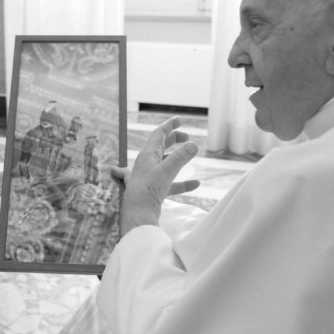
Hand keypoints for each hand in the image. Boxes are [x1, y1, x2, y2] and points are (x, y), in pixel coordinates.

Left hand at [114, 116, 199, 235]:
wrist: (137, 214)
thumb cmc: (148, 190)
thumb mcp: (166, 171)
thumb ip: (180, 157)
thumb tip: (193, 145)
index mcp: (147, 155)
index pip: (158, 134)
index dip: (169, 126)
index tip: (179, 119)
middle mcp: (147, 164)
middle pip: (160, 147)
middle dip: (173, 139)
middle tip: (186, 137)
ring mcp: (150, 177)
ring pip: (166, 163)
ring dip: (178, 158)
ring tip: (191, 154)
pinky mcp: (154, 191)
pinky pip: (171, 182)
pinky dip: (183, 181)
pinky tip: (196, 183)